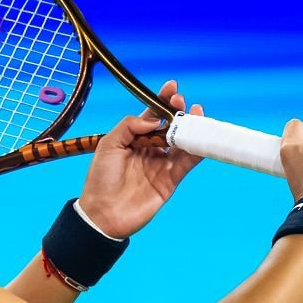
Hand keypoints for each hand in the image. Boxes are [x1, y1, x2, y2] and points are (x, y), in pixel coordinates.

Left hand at [75, 80, 202, 238]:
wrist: (103, 215)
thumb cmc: (100, 180)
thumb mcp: (108, 145)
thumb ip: (129, 126)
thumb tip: (154, 119)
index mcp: (133, 140)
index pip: (151, 116)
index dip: (162, 101)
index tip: (171, 87)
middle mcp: (149, 150)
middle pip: (170, 126)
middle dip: (177, 111)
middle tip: (180, 102)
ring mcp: (161, 164)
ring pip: (182, 141)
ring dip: (191, 127)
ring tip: (196, 113)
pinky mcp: (171, 180)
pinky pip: (188, 161)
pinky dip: (198, 148)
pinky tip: (201, 135)